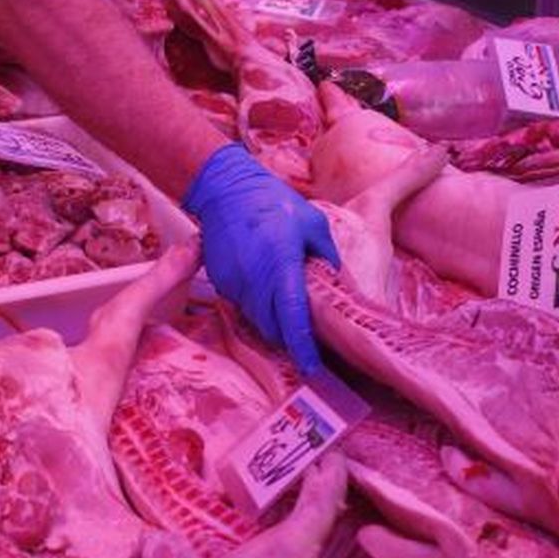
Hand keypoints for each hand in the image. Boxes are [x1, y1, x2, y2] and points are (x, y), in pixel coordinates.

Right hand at [183, 145, 340, 374]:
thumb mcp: (313, 223)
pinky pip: (242, 305)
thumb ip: (327, 256)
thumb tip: (337, 283)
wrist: (226, 188)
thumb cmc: (273, 202)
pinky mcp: (221, 282)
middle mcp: (255, 281)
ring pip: (257, 320)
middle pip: (274, 330)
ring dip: (273, 322)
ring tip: (286, 310)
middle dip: (290, 341)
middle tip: (306, 341)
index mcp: (282, 266)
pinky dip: (257, 305)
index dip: (304, 349)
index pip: (293, 319)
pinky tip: (265, 287)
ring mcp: (234, 284)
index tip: (313, 369)